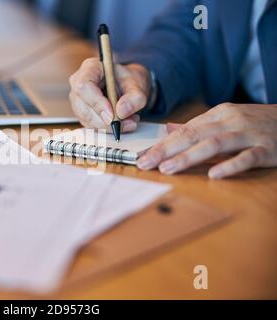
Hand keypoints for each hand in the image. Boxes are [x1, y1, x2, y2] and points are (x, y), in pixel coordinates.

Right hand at [69, 58, 151, 131]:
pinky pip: (91, 126)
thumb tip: (121, 112)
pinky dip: (108, 128)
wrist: (127, 85)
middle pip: (84, 108)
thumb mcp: (138, 84)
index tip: (112, 115)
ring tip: (130, 120)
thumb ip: (134, 97)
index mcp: (90, 68)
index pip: (85, 86)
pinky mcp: (81, 113)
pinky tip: (122, 122)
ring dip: (109, 126)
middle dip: (105, 120)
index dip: (97, 103)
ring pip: (87, 120)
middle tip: (128, 122)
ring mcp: (77, 100)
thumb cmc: (129, 80)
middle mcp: (78, 83)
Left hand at [137, 103, 276, 178]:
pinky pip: (247, 157)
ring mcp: (249, 134)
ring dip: (188, 157)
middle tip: (145, 163)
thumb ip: (198, 127)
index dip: (161, 144)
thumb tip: (168, 130)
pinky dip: (230, 165)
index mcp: (218, 114)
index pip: (184, 130)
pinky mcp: (267, 148)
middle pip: (193, 135)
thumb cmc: (256, 123)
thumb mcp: (226, 120)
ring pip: (214, 144)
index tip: (141, 156)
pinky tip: (213, 174)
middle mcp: (231, 121)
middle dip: (165, 150)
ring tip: (167, 168)